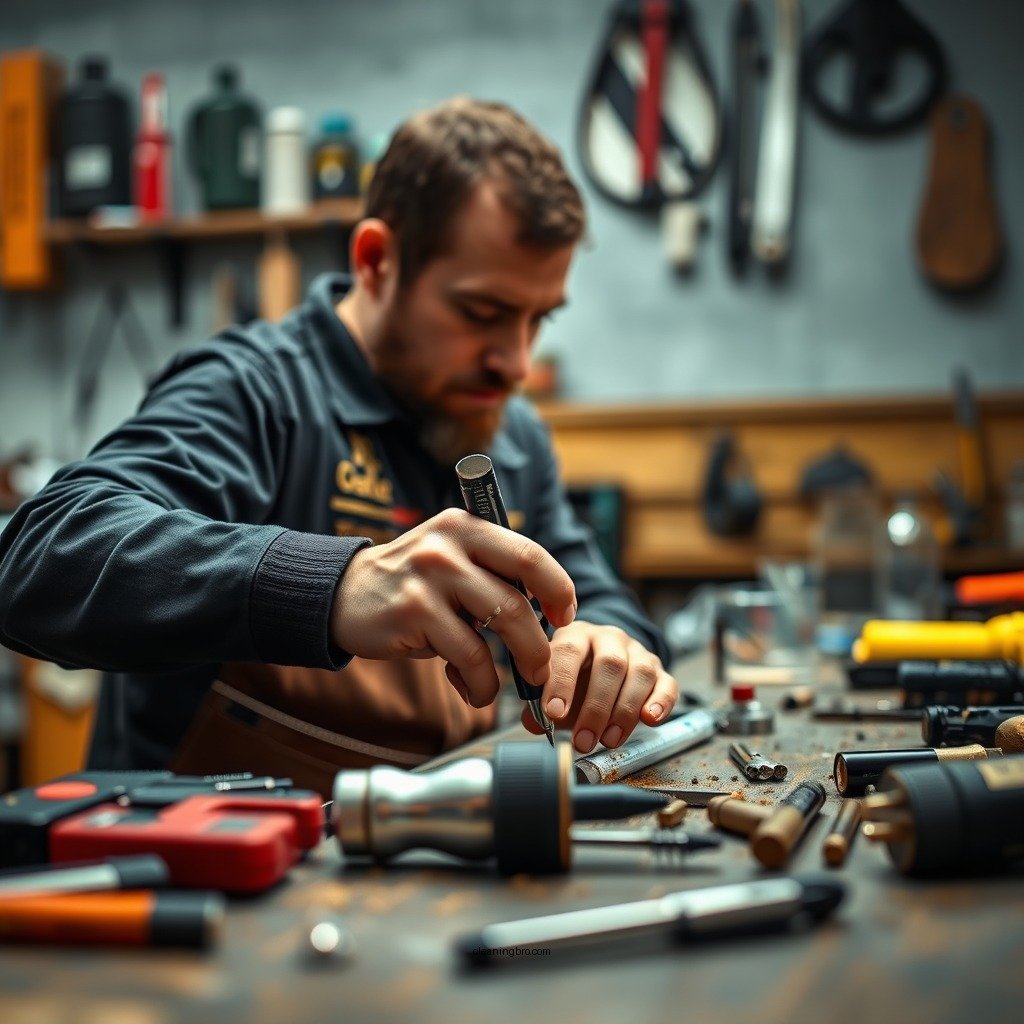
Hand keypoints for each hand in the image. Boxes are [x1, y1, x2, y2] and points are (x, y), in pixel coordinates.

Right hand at [331, 508, 576, 707]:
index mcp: (466, 526)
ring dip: (519, 663)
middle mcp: (449, 545)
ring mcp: (431, 576)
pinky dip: (480, 682)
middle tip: (543, 667)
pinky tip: (475, 690)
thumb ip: (490, 572)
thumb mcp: (449, 558)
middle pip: (519, 596)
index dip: (558, 588)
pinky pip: (467, 655)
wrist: (341, 594)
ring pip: (500, 625)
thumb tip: (545, 611)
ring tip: (515, 683)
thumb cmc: (409, 583)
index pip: (530, 555)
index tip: (565, 616)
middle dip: (540, 641)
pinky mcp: (414, 612)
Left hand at [520, 621, 677, 752]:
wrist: (603, 663)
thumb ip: (539, 705)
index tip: (554, 713)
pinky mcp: (659, 670)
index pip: (569, 651)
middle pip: (610, 665)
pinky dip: (661, 702)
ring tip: (609, 740)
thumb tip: (535, 723)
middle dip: (596, 707)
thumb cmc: (574, 677)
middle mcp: (608, 638)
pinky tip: (649, 719)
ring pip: (639, 674)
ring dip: (624, 712)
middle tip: (584, 740)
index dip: (561, 683)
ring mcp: (637, 652)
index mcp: (576, 635)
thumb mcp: (552, 685)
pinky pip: (667, 683)